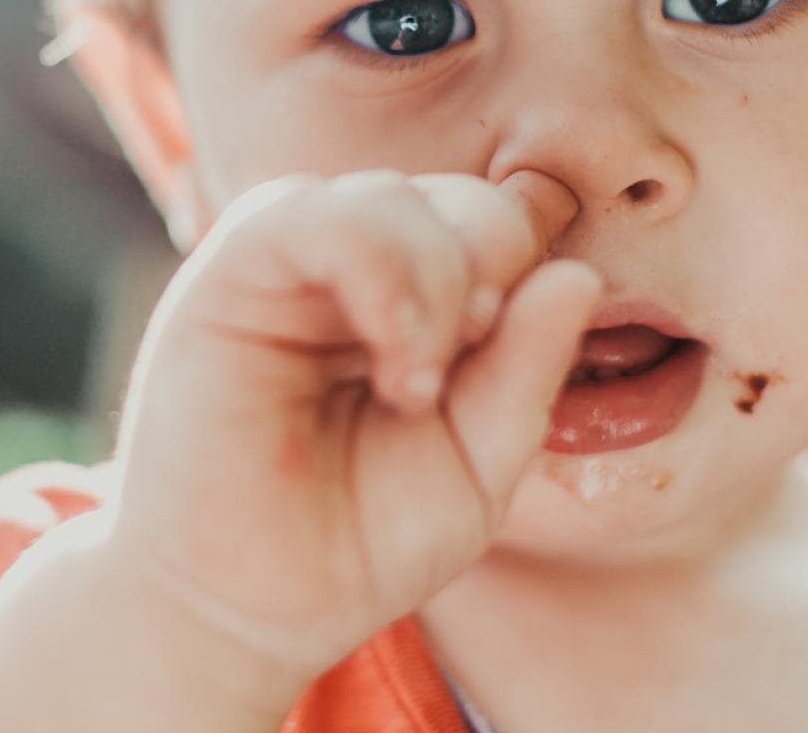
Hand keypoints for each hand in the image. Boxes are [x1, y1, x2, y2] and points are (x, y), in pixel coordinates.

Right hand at [98, 167, 599, 683]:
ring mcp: (290, 265)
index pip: (496, 228)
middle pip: (458, 201)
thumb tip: (579, 274)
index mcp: (416, 300)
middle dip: (487, 273)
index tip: (503, 364)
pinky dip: (373, 267)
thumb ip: (528, 371)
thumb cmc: (356, 541)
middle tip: (461, 371)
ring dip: (434, 281)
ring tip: (416, 385)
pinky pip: (304, 214)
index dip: (522, 278)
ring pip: (389, 197)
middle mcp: (354, 267)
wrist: (247, 610)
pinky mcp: (228, 273)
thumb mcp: (477, 464)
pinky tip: (390, 353)